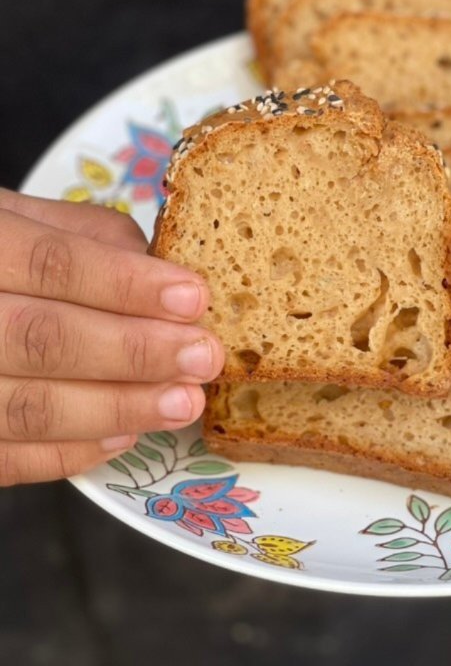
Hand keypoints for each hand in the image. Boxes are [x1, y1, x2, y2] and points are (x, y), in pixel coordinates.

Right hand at [0, 189, 223, 484]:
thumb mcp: (26, 220)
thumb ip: (91, 237)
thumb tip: (163, 271)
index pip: (52, 264)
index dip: (127, 285)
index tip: (194, 298)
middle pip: (45, 339)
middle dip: (138, 352)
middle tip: (203, 358)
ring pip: (31, 407)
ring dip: (120, 408)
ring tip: (184, 404)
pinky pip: (10, 458)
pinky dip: (73, 452)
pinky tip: (128, 437)